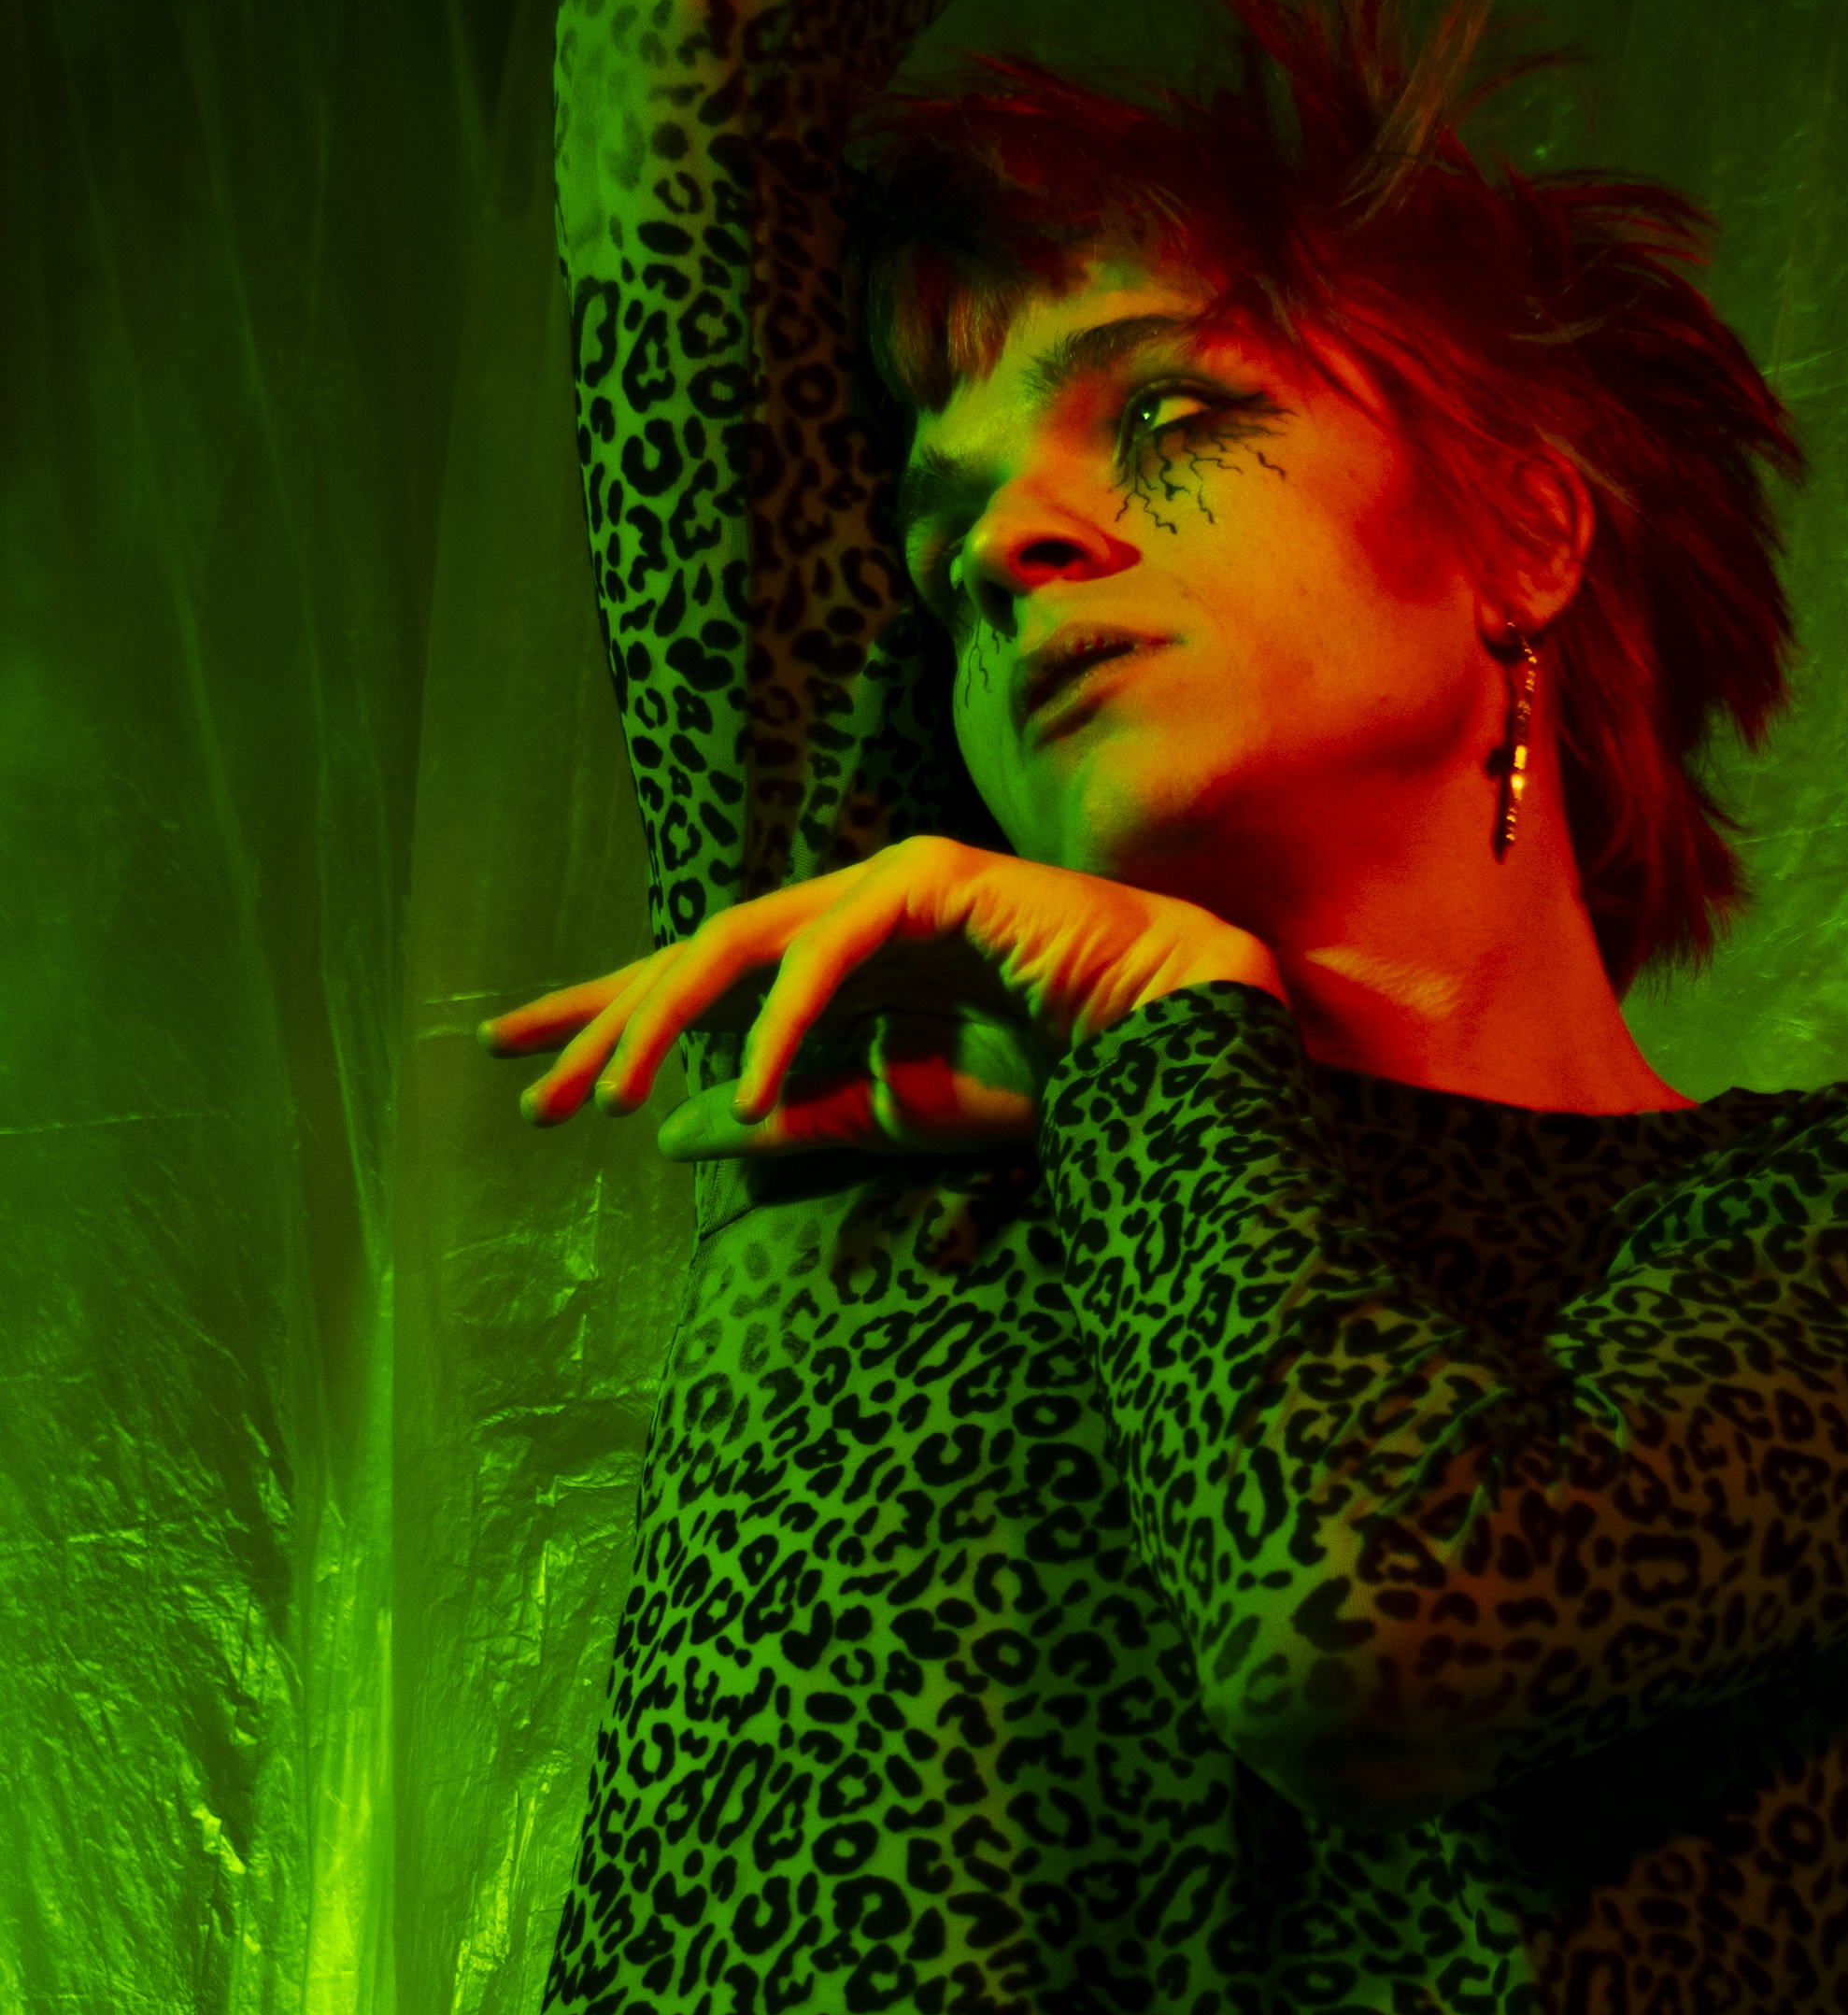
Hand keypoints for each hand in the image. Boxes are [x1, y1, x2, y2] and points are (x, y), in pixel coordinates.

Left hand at [477, 839, 1280, 1158]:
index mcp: (833, 959)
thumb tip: (678, 1133)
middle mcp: (846, 907)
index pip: (697, 981)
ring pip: (741, 943)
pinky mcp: (933, 881)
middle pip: (694, 954)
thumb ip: (794, 1116)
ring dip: (669, 1021)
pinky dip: (785, 1022)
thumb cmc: (1041, 1072)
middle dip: (608, 1020)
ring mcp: (888, 882)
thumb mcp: (887, 1114)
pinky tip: (754, 1090)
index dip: (606, 1015)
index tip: (516, 1060)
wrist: (1165, 1035)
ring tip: (618, 1099)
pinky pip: (833, 953)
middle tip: (538, 1093)